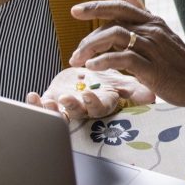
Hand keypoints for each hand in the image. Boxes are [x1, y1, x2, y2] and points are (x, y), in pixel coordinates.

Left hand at [25, 66, 155, 121]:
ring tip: (48, 102)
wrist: (90, 70)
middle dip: (71, 108)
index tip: (88, 95)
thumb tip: (152, 97)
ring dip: (52, 110)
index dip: (93, 103)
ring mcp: (68, 107)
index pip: (99, 107)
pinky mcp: (54, 100)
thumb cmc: (110, 77)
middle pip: (78, 113)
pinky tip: (32, 97)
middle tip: (65, 99)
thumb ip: (136, 90)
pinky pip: (43, 107)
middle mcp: (85, 108)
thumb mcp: (125, 83)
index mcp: (103, 103)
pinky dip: (36, 104)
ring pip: (60, 113)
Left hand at [70, 0, 184, 106]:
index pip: (119, 6)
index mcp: (152, 21)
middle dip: (88, 39)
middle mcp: (151, 30)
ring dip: (91, 48)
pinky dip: (104, 61)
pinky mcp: (151, 67)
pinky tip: (93, 67)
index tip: (75, 11)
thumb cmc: (180, 61)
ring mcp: (152, 47)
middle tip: (75, 54)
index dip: (96, 7)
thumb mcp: (162, 32)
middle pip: (111, 24)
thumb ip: (144, 14)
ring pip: (114, 37)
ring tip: (79, 61)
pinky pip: (122, 58)